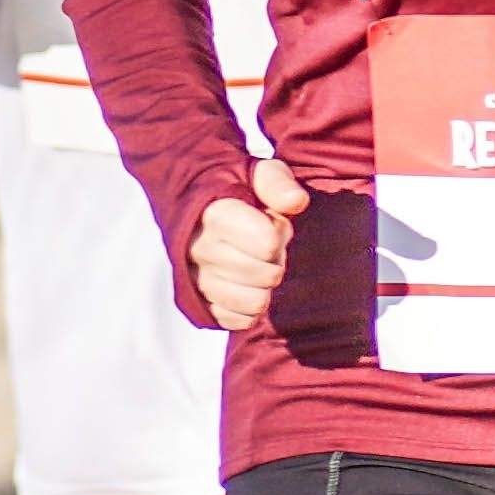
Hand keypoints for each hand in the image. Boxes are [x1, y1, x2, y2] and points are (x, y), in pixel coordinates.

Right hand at [189, 159, 306, 324]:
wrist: (202, 213)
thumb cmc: (241, 193)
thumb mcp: (259, 174)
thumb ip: (278, 183)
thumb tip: (297, 201)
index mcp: (213, 215)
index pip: (267, 242)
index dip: (279, 232)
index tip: (270, 219)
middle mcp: (199, 251)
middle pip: (267, 274)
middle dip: (276, 259)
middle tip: (266, 244)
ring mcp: (197, 281)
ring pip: (256, 302)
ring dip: (265, 285)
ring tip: (256, 263)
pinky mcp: (201, 306)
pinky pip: (242, 321)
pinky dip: (252, 307)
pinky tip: (247, 284)